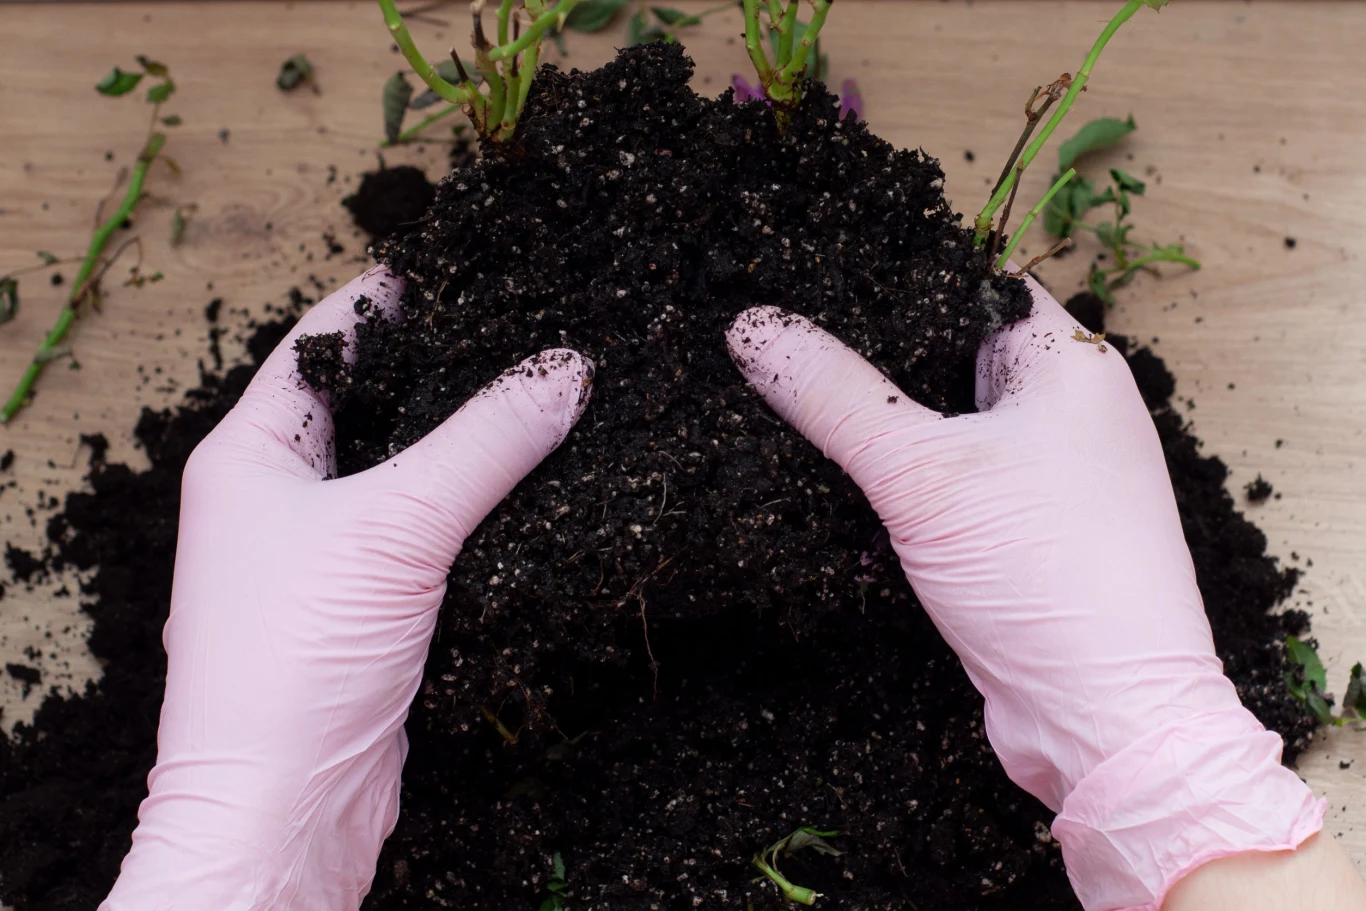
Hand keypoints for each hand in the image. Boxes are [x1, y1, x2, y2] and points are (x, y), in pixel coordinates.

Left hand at [100, 268, 593, 910]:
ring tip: (542, 395)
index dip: (385, 302)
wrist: (286, 812)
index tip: (454, 265)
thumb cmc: (293, 662)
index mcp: (251, 455)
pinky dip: (477, 512)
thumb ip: (484, 441)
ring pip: (407, 475)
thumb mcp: (395, 526)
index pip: (321, 346)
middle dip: (442, 369)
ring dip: (467, 444)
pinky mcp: (371, 612)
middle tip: (521, 327)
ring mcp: (326, 559)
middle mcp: (281, 499)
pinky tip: (535, 490)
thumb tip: (565, 370)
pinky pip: (430, 537)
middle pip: (372, 407)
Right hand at [726, 276, 1322, 910]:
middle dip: (880, 356)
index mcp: (1072, 367)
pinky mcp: (1027, 536)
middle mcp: (1071, 411)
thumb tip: (753, 329)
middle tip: (793, 341)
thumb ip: (834, 396)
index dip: (903, 278)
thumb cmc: (1047, 577)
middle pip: (956, 356)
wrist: (1106, 717)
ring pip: (952, 425)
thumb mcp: (921, 474)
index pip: (978, 286)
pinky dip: (907, 481)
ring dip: (890, 425)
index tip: (822, 278)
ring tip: (802, 404)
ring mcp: (1052, 476)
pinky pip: (956, 484)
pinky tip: (847, 483)